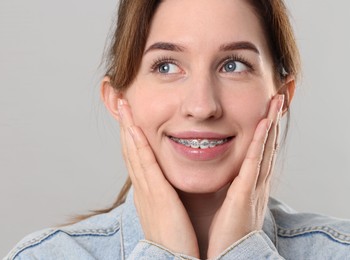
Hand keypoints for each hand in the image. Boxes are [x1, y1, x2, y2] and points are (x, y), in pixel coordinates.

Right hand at [118, 99, 199, 257]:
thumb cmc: (176, 239)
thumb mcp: (167, 212)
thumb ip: (167, 196)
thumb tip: (166, 186)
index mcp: (148, 191)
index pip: (137, 157)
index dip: (132, 135)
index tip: (130, 116)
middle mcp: (143, 187)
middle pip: (130, 149)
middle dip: (125, 124)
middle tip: (121, 102)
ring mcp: (147, 190)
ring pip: (134, 152)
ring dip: (128, 127)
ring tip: (124, 105)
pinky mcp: (156, 194)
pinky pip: (145, 164)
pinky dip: (138, 144)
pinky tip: (134, 128)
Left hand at [207, 95, 283, 258]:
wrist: (230, 256)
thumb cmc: (226, 233)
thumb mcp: (229, 204)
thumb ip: (228, 187)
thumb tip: (222, 175)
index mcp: (250, 185)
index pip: (260, 152)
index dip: (265, 131)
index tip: (267, 111)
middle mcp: (256, 183)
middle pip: (267, 146)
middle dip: (272, 122)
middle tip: (277, 99)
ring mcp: (253, 188)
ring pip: (264, 149)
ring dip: (270, 125)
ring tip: (275, 103)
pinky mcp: (245, 194)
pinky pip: (254, 164)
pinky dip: (260, 143)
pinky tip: (263, 125)